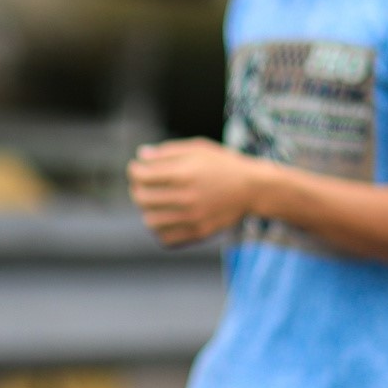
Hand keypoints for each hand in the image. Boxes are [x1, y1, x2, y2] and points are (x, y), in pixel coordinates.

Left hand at [128, 138, 267, 246]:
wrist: (254, 188)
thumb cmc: (222, 165)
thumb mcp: (197, 149)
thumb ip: (167, 152)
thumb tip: (141, 156)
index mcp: (183, 173)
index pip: (141, 175)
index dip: (134, 170)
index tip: (138, 169)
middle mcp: (186, 197)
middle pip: (141, 198)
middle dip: (136, 189)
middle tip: (143, 186)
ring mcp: (193, 217)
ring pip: (149, 221)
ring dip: (147, 211)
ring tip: (155, 203)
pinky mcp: (199, 232)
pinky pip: (165, 239)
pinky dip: (160, 230)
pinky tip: (166, 218)